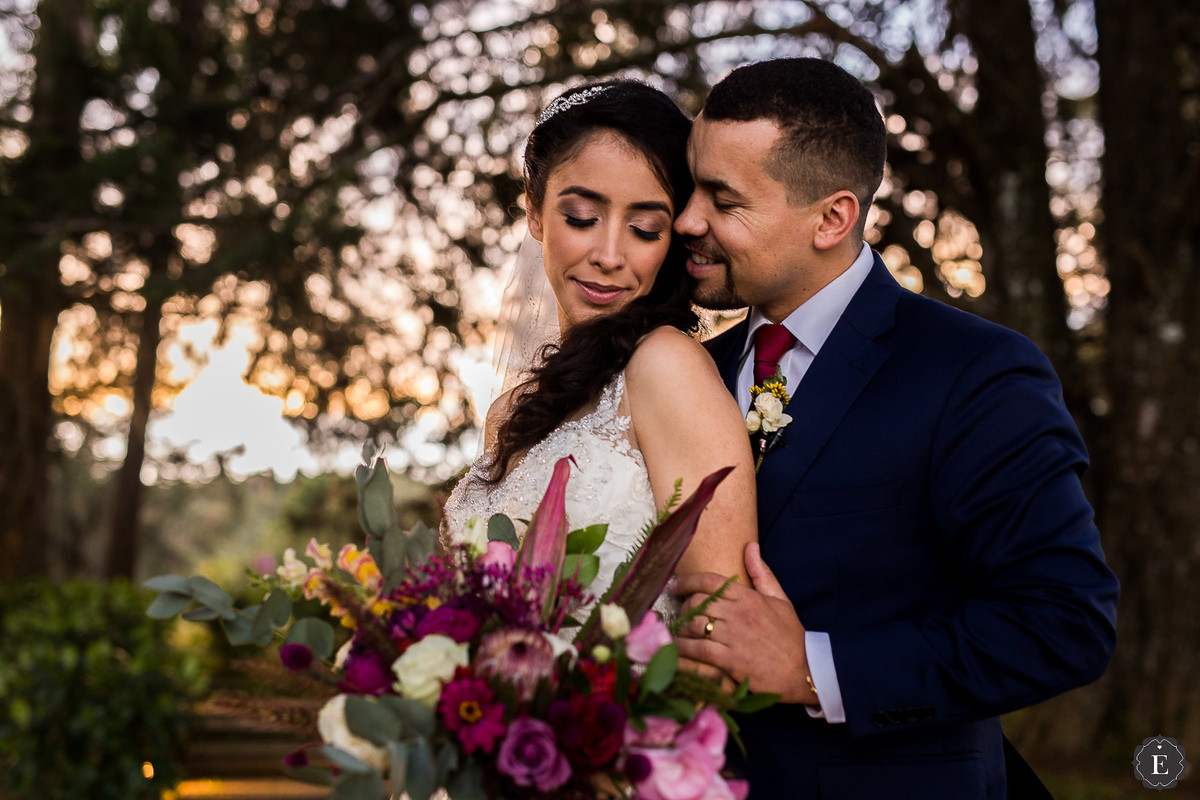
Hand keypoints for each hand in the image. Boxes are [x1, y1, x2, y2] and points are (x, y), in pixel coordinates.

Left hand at [674, 543, 815, 703]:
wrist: (804, 671)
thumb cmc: (791, 636)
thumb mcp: (780, 599)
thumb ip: (762, 573)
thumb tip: (750, 545)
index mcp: (749, 597)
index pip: (710, 581)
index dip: (687, 581)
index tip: (675, 586)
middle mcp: (739, 614)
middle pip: (698, 602)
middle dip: (684, 607)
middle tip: (681, 613)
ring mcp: (734, 638)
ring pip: (695, 625)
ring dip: (682, 628)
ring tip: (680, 631)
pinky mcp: (730, 661)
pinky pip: (698, 650)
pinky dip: (684, 648)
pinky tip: (679, 648)